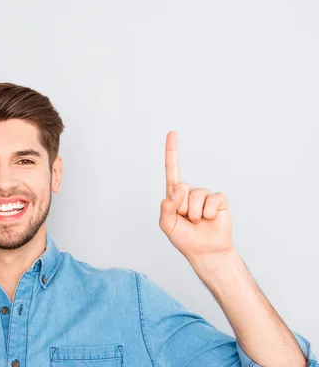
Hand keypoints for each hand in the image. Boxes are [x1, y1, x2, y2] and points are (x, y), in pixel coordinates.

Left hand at [159, 131, 233, 263]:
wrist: (206, 252)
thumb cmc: (185, 238)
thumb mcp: (167, 225)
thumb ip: (166, 208)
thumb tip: (176, 190)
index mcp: (175, 194)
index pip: (172, 169)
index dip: (172, 151)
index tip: (172, 132)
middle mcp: (190, 191)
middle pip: (180, 188)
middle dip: (181, 207)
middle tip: (187, 219)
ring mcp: (205, 195)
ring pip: (195, 196)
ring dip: (195, 213)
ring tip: (198, 222)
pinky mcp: (219, 200)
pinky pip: (211, 200)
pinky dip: (208, 213)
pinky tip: (210, 220)